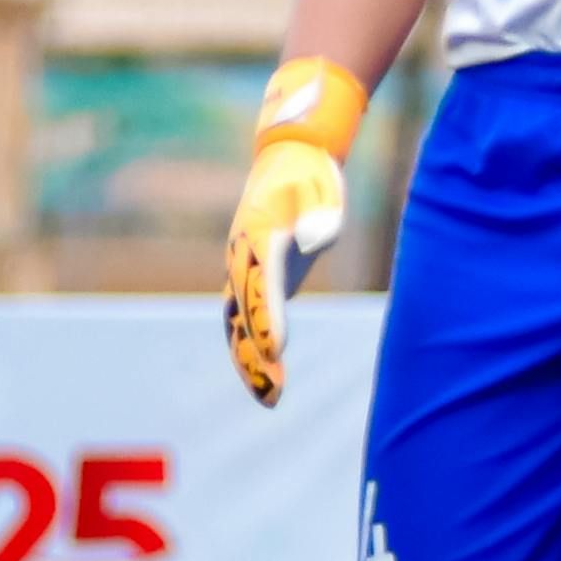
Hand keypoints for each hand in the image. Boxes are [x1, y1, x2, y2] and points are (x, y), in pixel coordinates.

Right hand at [220, 144, 346, 403]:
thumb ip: (322, 213)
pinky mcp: (254, 280)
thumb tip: (317, 239)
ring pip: (237, 323)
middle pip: (244, 312)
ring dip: (250, 359)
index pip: (262, 282)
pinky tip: (271, 379)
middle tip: (274, 389)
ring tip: (270, 399)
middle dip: (257, 351)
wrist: (288, 162)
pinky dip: (253, 349)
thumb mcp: (323, 187)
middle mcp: (244, 257)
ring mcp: (244, 270)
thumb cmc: (311, 176)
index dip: (268, 317)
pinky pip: (245, 321)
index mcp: (260, 234)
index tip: (277, 348)